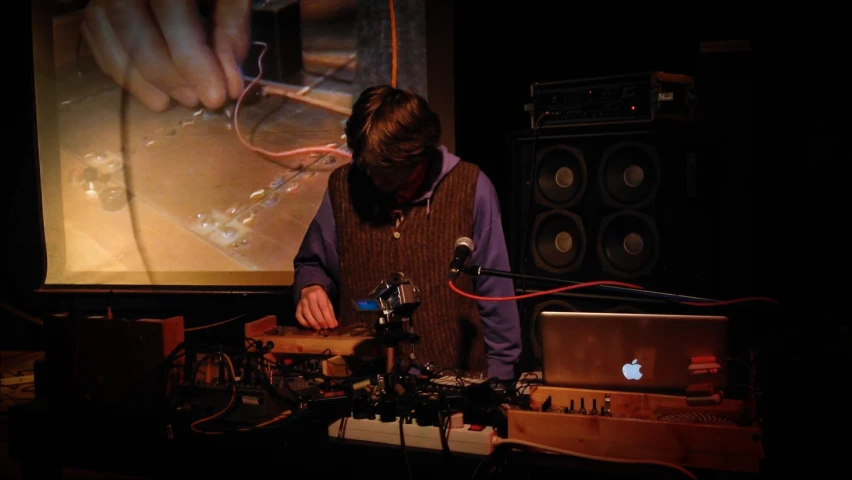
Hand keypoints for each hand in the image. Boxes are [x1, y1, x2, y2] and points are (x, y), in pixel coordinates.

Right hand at [81, 0, 250, 111]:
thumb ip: (232, 32)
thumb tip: (230, 86)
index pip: (173, 19)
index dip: (194, 63)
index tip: (216, 96)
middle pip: (138, 37)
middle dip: (170, 78)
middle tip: (196, 100)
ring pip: (113, 44)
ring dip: (144, 83)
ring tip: (175, 101)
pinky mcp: (94, 6)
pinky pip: (99, 43)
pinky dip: (123, 72)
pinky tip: (151, 90)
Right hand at [296, 285, 337, 329]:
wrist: (310, 291)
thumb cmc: (321, 298)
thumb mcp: (328, 302)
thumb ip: (331, 313)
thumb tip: (334, 324)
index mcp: (319, 293)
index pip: (323, 307)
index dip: (328, 317)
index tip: (332, 326)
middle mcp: (309, 296)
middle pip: (314, 311)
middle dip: (321, 321)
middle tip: (325, 327)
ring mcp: (302, 302)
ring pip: (306, 314)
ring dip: (313, 323)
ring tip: (319, 328)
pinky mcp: (297, 307)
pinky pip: (298, 316)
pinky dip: (304, 323)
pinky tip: (310, 326)